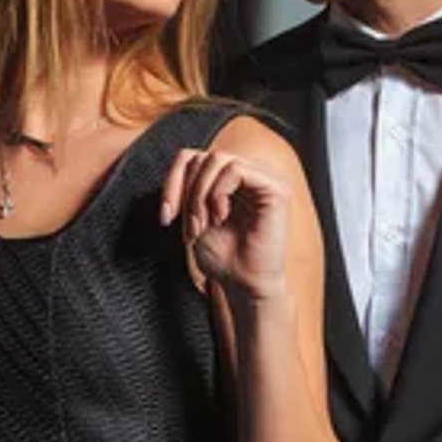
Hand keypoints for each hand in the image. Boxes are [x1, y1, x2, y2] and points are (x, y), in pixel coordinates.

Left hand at [158, 144, 290, 301]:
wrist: (244, 284)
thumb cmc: (223, 256)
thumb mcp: (193, 217)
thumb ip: (189, 188)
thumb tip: (181, 163)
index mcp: (229, 179)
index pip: (191, 158)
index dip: (171, 182)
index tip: (166, 217)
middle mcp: (248, 173)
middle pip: (200, 157)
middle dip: (185, 193)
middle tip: (190, 228)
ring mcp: (264, 177)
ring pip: (216, 159)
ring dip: (200, 195)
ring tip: (203, 225)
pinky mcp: (275, 187)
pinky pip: (235, 169)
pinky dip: (218, 192)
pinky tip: (221, 217)